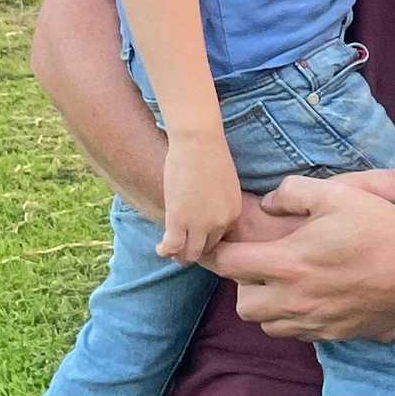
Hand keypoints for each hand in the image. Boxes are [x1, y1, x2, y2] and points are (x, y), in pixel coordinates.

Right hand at [157, 129, 244, 262]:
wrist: (198, 141)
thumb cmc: (208, 153)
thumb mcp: (224, 183)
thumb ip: (218, 202)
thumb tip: (205, 211)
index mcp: (234, 213)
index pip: (220, 238)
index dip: (206, 239)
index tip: (195, 237)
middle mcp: (221, 223)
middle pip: (207, 249)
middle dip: (194, 249)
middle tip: (180, 247)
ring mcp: (201, 224)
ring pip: (190, 254)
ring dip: (179, 255)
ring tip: (170, 249)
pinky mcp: (179, 221)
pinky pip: (173, 247)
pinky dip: (165, 250)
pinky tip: (160, 247)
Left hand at [210, 173, 394, 340]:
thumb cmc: (381, 227)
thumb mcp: (339, 193)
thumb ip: (294, 193)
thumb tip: (270, 203)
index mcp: (290, 263)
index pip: (230, 264)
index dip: (216, 252)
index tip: (218, 245)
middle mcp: (296, 299)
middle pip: (243, 305)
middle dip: (243, 285)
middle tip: (260, 266)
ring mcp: (316, 321)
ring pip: (268, 325)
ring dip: (268, 305)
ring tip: (285, 283)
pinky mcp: (335, 334)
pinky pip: (298, 334)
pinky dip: (294, 318)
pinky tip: (312, 297)